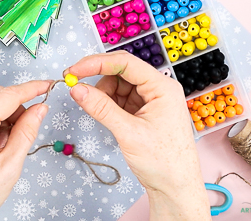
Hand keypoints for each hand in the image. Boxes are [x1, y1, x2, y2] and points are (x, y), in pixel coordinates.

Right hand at [65, 51, 209, 220]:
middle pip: (121, 71)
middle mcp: (158, 89)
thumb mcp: (128, 132)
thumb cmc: (164, 162)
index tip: (74, 70)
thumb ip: (101, 108)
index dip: (97, 63)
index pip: (126, 63)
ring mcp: (151, 100)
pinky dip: (108, 104)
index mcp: (162, 87)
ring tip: (96, 110)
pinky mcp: (144, 111)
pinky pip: (121, 99)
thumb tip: (76, 89)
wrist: (176, 187)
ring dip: (102, 93)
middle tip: (74, 84)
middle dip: (97, 78)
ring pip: (118, 85)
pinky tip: (103, 114)